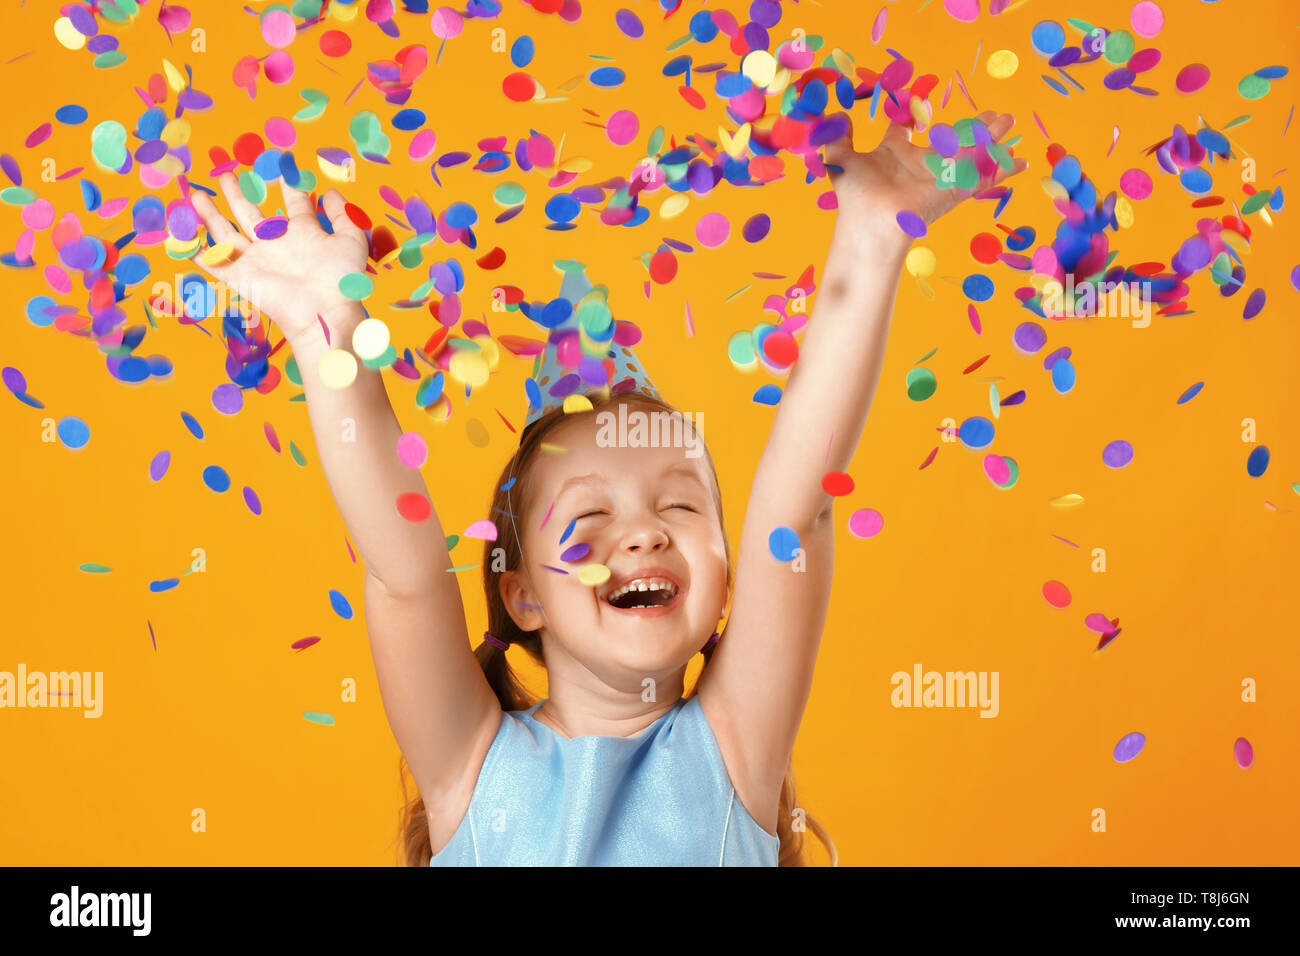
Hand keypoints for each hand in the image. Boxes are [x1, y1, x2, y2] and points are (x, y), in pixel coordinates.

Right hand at [190, 173, 370, 343]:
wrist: (325, 311)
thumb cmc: (342, 279)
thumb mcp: (350, 240)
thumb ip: (342, 215)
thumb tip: (330, 192)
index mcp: (303, 234)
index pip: (294, 204)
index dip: (289, 185)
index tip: (282, 165)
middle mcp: (276, 244)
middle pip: (250, 214)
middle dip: (237, 194)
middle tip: (226, 174)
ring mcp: (257, 260)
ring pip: (226, 233)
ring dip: (210, 214)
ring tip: (197, 193)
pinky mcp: (241, 277)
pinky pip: (213, 263)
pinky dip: (196, 252)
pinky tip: (181, 238)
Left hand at [824, 109, 1027, 235]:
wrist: (871, 224)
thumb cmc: (855, 195)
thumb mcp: (840, 158)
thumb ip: (839, 136)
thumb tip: (837, 115)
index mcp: (893, 153)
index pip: (904, 131)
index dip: (908, 118)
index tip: (915, 107)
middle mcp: (919, 164)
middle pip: (951, 140)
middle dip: (972, 127)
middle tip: (992, 113)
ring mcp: (939, 178)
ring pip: (972, 152)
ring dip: (992, 137)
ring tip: (1009, 121)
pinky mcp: (954, 191)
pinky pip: (983, 178)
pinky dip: (1002, 170)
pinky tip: (1021, 161)